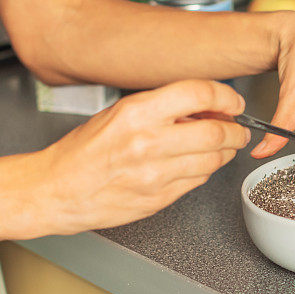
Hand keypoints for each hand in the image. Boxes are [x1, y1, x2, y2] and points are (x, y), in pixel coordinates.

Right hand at [38, 80, 249, 233]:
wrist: (57, 189)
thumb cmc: (83, 151)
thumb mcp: (119, 113)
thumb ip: (162, 108)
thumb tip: (203, 109)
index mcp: (137, 113)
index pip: (199, 94)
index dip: (226, 98)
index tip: (233, 103)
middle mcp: (148, 143)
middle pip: (216, 133)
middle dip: (235, 131)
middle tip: (237, 129)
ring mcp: (155, 175)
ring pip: (212, 161)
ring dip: (225, 153)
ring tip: (220, 146)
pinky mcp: (159, 199)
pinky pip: (197, 182)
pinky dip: (204, 171)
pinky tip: (195, 164)